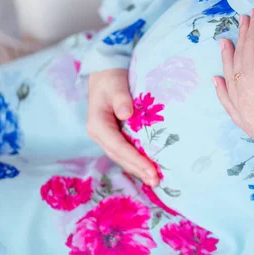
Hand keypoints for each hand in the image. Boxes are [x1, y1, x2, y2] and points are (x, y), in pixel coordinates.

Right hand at [87, 69, 158, 185]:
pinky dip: (136, 161)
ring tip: (155, 180)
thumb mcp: (115, 84)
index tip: (151, 170)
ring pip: (121, 157)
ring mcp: (105, 136)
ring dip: (137, 169)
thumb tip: (126, 114)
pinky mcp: (113, 135)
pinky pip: (125, 151)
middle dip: (138, 169)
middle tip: (156, 181)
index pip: (117, 146)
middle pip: (119, 156)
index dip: (134, 159)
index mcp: (97, 124)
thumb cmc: (111, 78)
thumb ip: (121, 98)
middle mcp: (99, 133)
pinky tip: (149, 168)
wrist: (105, 73)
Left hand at [214, 12, 253, 169]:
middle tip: (242, 22)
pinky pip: (229, 105)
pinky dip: (222, 91)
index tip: (252, 15)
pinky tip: (217, 80)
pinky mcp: (248, 126)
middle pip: (238, 63)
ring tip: (225, 43)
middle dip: (240, 40)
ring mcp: (243, 114)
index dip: (251, 30)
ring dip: (227, 61)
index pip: (249, 49)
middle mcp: (243, 97)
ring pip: (230, 82)